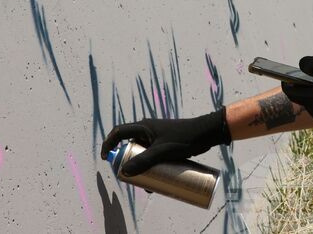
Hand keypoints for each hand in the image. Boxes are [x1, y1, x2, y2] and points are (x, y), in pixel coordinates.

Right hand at [100, 108, 229, 175]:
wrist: (206, 133)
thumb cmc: (184, 139)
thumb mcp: (163, 152)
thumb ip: (144, 160)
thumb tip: (124, 172)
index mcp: (143, 127)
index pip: (119, 133)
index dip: (109, 144)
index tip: (106, 159)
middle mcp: (147, 130)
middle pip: (130, 146)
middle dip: (128, 163)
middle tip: (131, 178)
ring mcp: (157, 137)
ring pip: (142, 153)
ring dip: (140, 167)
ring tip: (147, 183)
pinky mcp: (165, 143)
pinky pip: (152, 156)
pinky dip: (151, 166)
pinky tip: (157, 180)